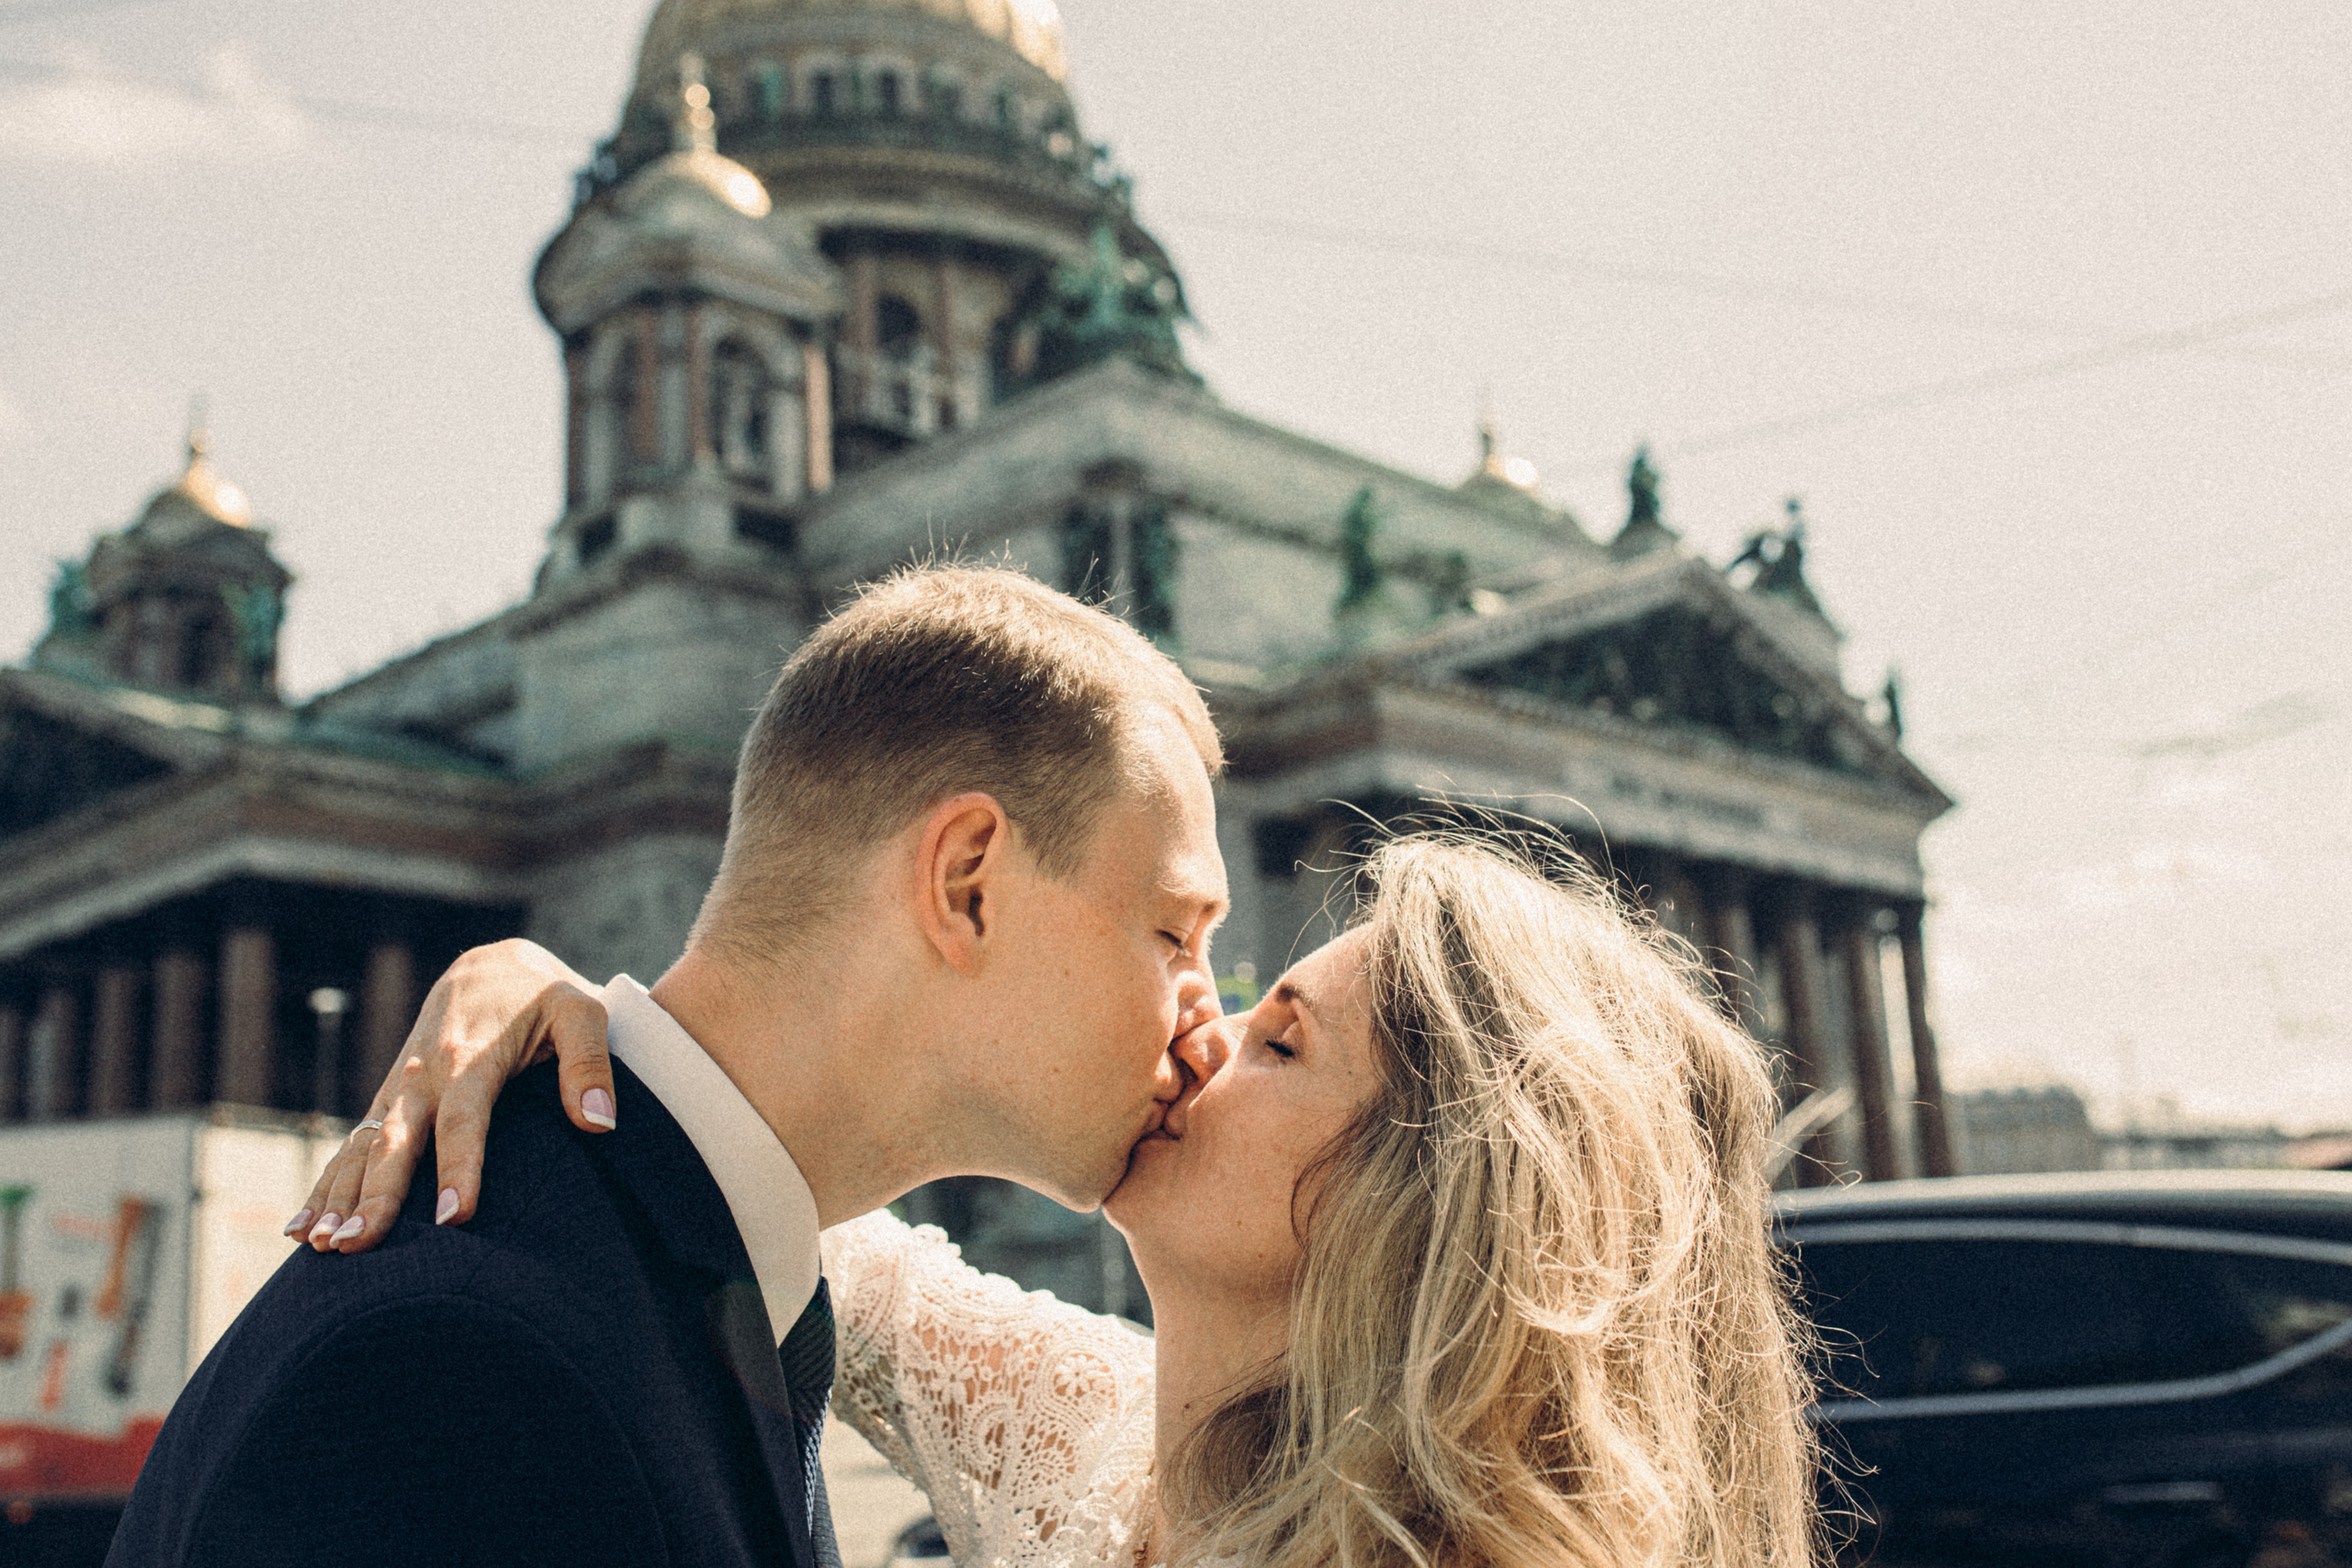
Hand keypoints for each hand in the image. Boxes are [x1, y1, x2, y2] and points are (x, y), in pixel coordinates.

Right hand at [287, 939, 613, 1253]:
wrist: (491, 967)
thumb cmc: (543, 997)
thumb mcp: (580, 1013)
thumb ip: (590, 1063)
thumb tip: (599, 1122)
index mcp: (469, 1055)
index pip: (463, 1119)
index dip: (458, 1168)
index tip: (454, 1218)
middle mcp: (422, 1074)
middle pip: (395, 1141)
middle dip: (375, 1196)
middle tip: (357, 1246)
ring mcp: (398, 1089)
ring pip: (361, 1147)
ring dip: (338, 1197)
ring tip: (322, 1247)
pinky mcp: (388, 1100)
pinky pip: (351, 1145)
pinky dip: (327, 1184)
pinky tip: (302, 1229)